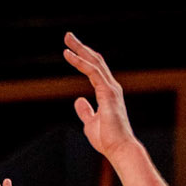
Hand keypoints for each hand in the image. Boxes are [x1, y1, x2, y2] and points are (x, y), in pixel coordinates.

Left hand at [62, 31, 134, 160]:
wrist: (119, 149)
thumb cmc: (107, 139)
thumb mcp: (90, 123)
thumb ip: (86, 111)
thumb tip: (79, 100)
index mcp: (107, 93)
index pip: (95, 69)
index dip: (83, 58)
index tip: (70, 50)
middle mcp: (111, 87)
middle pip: (95, 61)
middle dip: (81, 47)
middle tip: (68, 36)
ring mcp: (111, 89)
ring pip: (95, 62)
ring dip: (80, 49)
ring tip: (67, 39)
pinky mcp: (108, 93)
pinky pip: (92, 72)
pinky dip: (80, 62)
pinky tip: (69, 55)